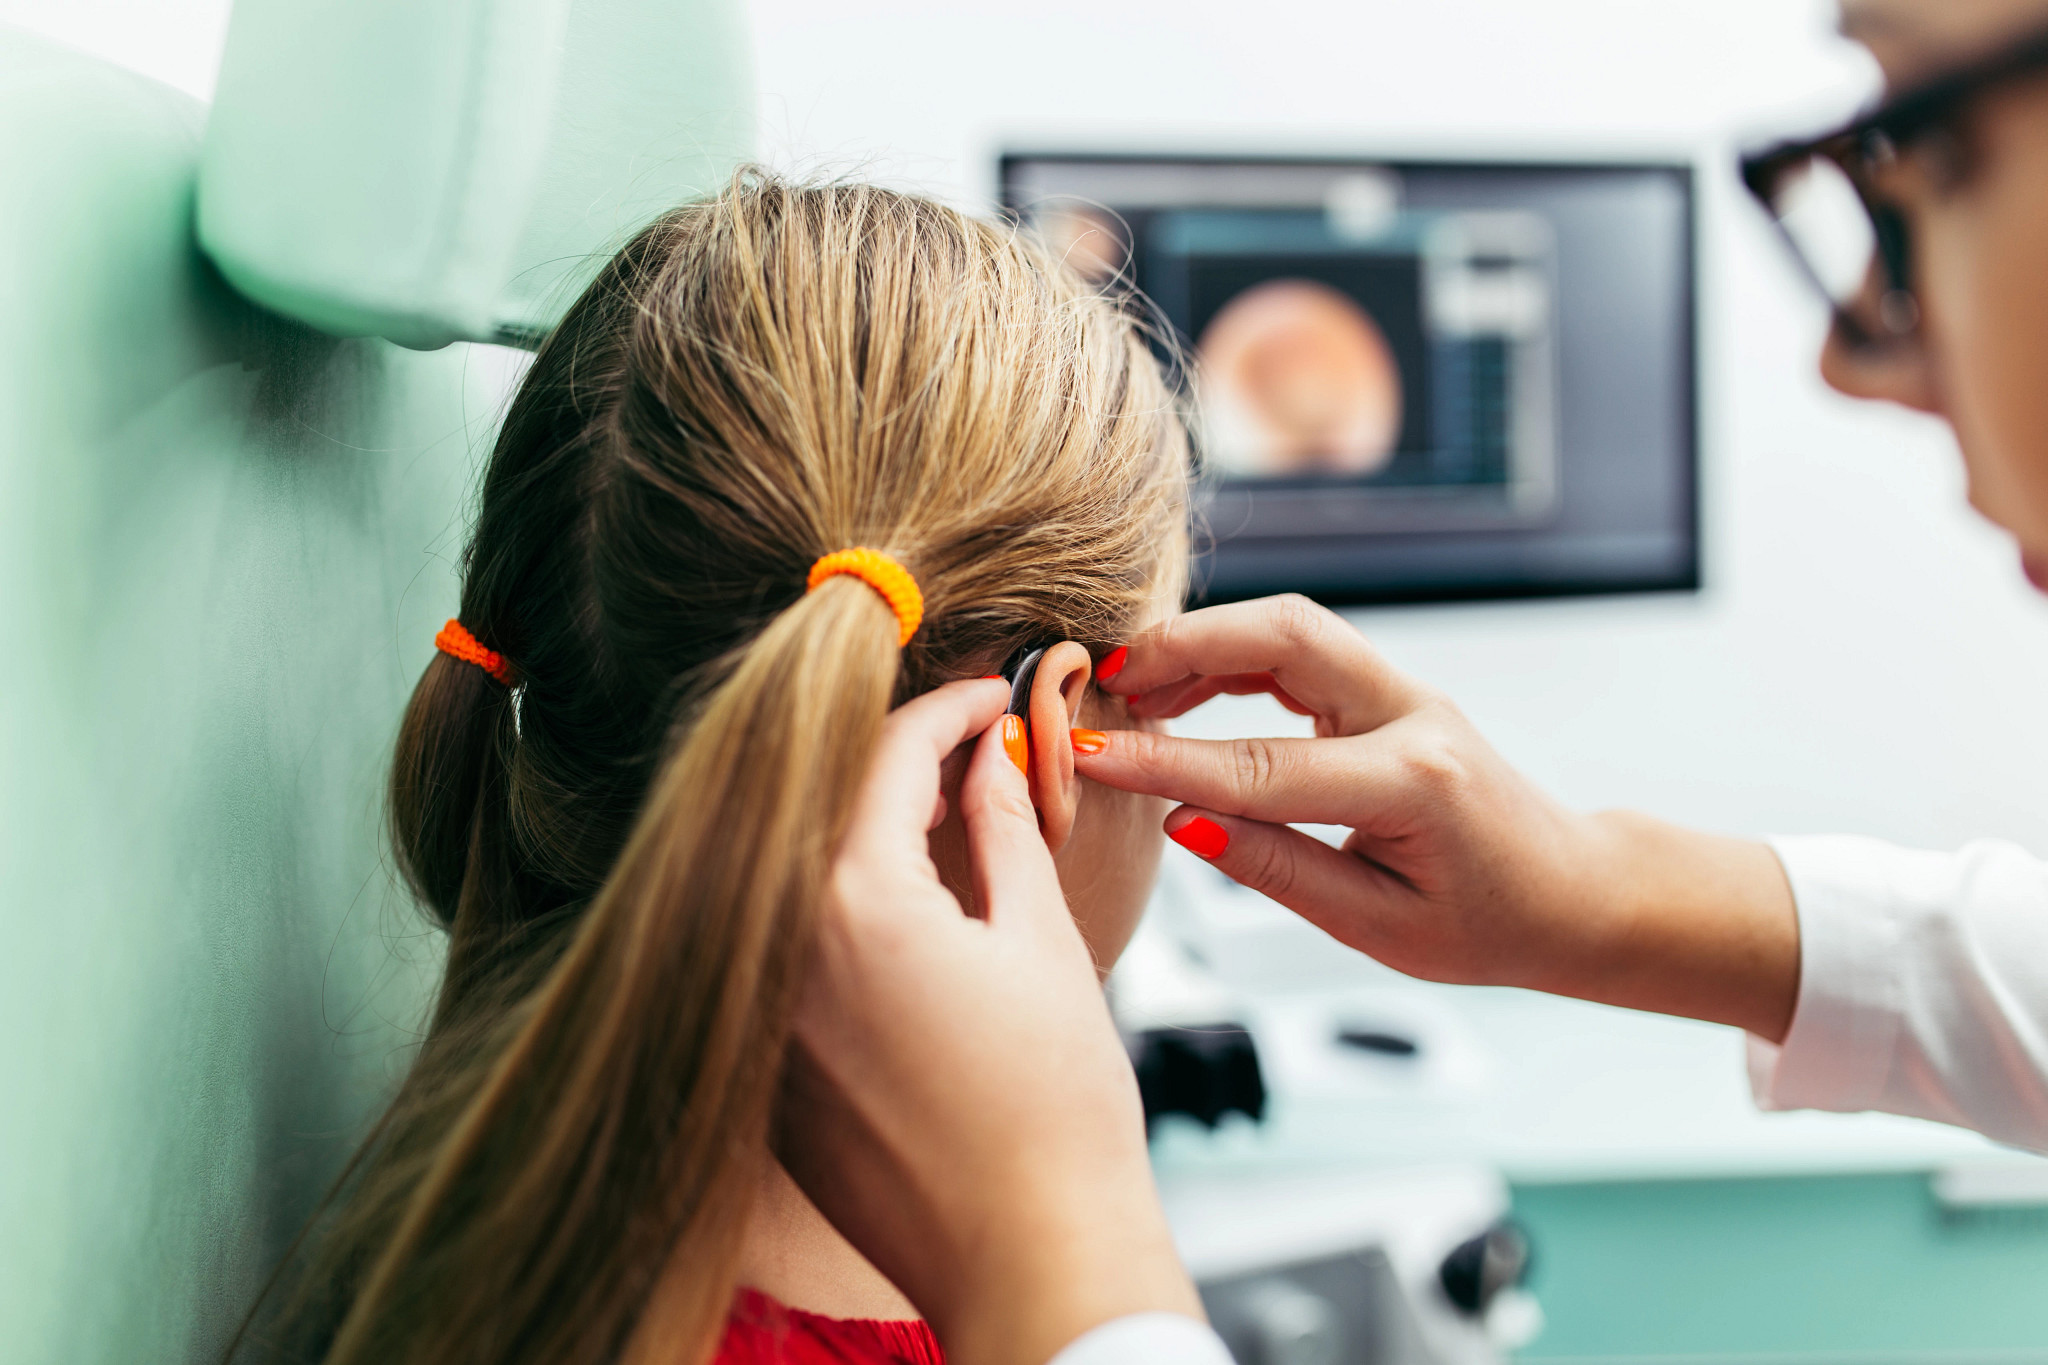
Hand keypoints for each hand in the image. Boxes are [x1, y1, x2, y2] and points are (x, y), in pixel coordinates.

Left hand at [777, 679, 1201, 1364]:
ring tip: (934, 821)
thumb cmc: (1050, 1116)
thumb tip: (990, 756)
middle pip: (823, 804)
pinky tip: (891, 909)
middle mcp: (776, 947)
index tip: (989, 699)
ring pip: (790, 871)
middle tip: (968, 751)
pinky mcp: (759, 1069)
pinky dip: (826, 907)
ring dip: (855, 831)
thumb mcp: (1038, 941)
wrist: (1027, 1258)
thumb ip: (1001, 829)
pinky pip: (778, 948)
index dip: (948, 711)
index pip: (887, 756)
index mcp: (850, 901)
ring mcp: (757, 1014)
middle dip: (895, 761)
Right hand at [1078, 596, 1799, 1040]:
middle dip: (1186, 645)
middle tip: (1107, 678)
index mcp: (1413, 783)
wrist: (1570, 893)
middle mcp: (1413, 717)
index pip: (1262, 766)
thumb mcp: (1377, 926)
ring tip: (1131, 686)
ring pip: (1290, 627)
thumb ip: (1278, 869)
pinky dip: (1233, 656)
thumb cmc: (1487, 924)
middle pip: (1285, 637)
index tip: (1089, 754)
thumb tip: (1182, 821)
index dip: (1164, 760)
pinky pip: (1300, 648)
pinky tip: (1183, 692)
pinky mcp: (1389, 690)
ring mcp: (1406, 692)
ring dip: (1203, 642)